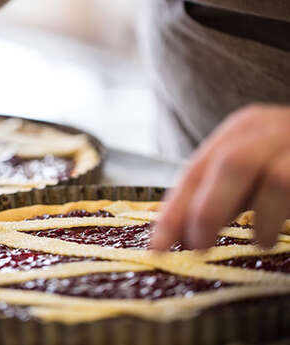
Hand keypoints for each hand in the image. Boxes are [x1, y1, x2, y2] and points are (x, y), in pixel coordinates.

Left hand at [152, 104, 289, 249]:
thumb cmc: (284, 160)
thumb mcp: (247, 172)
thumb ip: (216, 196)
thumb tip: (177, 235)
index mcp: (241, 129)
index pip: (195, 170)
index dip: (174, 211)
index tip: (157, 247)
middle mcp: (271, 128)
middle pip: (233, 163)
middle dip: (209, 211)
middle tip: (199, 246)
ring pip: (275, 178)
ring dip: (259, 218)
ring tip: (259, 240)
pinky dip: (282, 218)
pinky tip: (274, 234)